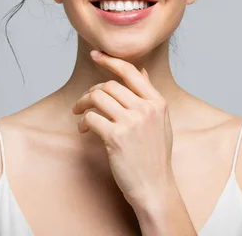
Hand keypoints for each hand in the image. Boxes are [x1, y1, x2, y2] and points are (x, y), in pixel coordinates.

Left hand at [72, 50, 175, 206]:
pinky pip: (92, 118)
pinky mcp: (116, 137)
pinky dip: (84, 122)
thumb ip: (150, 96)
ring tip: (80, 114)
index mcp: (158, 103)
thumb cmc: (155, 156)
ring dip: (84, 103)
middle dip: (92, 91)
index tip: (96, 55)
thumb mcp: (161, 122)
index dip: (110, 60)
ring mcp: (131, 123)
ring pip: (98, 98)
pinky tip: (84, 130)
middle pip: (109, 85)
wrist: (154, 187)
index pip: (131, 71)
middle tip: (84, 102)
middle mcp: (146, 109)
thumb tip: (142, 71)